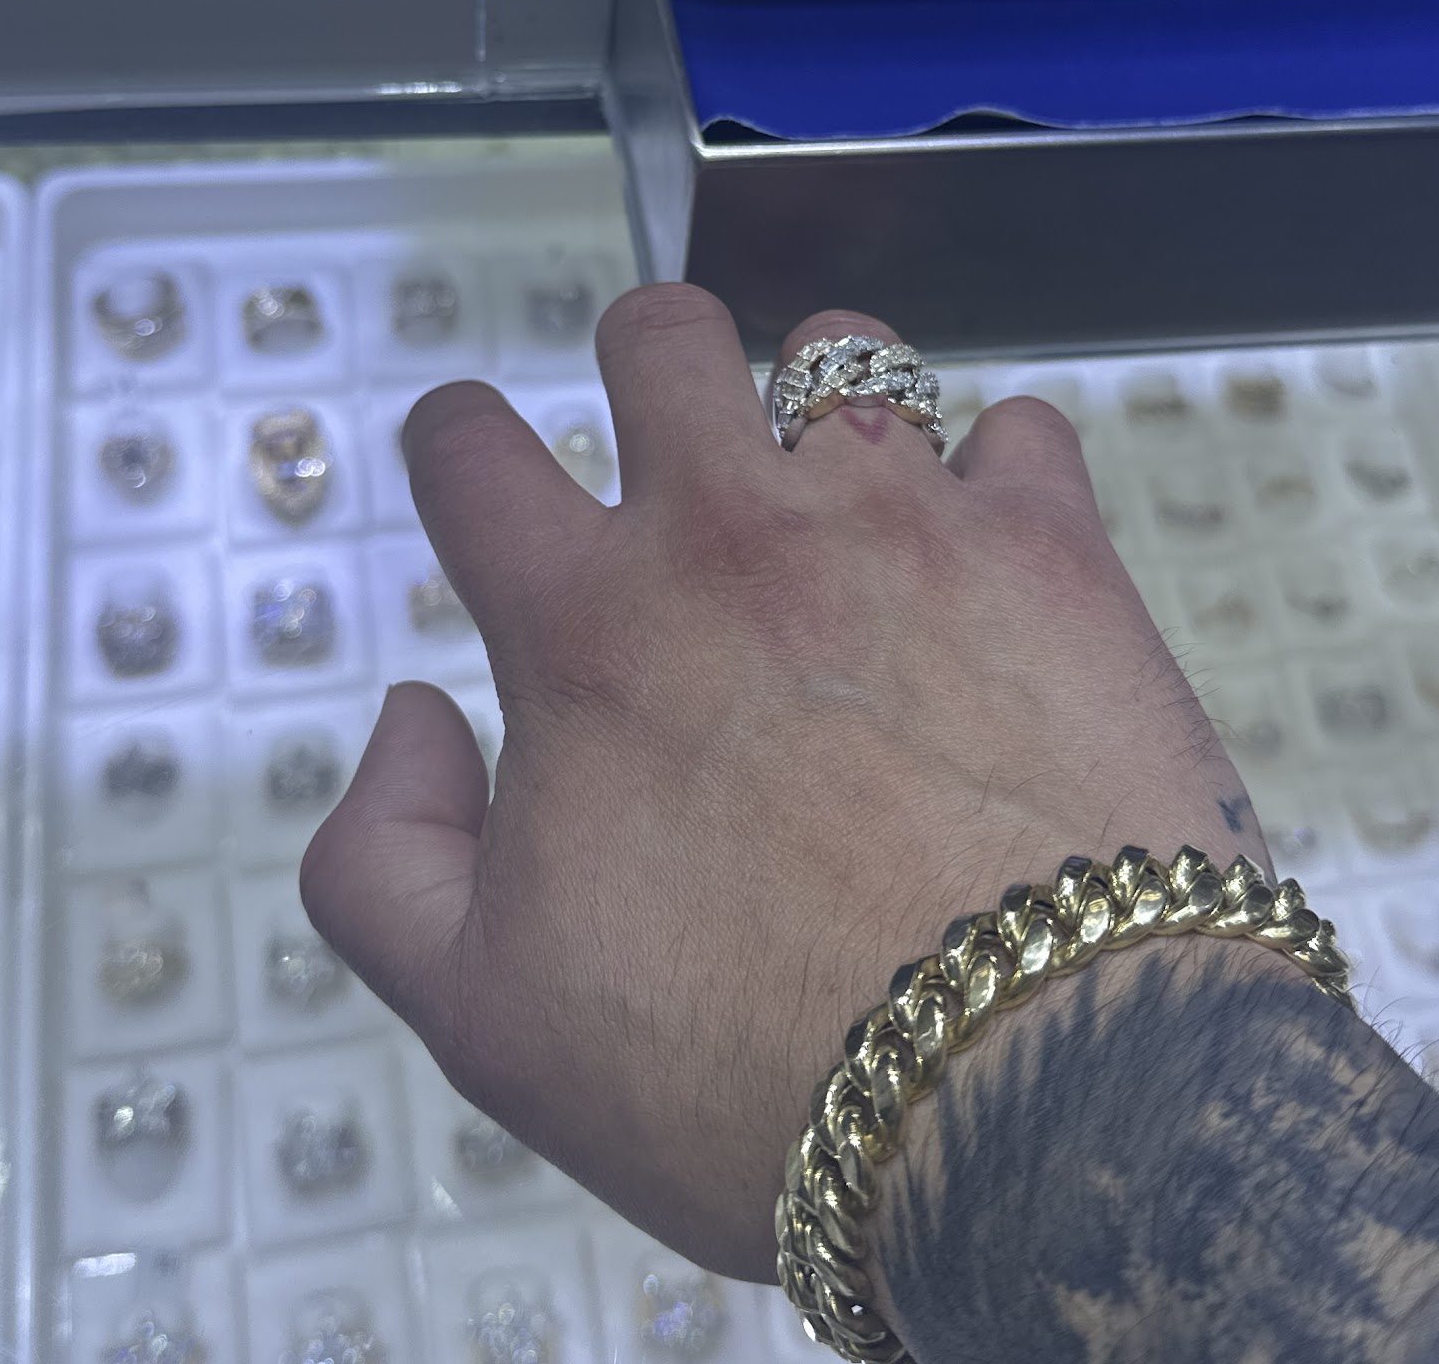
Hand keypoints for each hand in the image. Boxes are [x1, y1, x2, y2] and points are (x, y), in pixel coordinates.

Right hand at [301, 285, 1264, 1281]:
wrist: (1038, 1104)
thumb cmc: (751, 1076)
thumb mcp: (486, 1018)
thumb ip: (383, 856)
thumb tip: (416, 710)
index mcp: (591, 627)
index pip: (470, 448)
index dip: (458, 441)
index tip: (481, 466)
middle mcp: (738, 535)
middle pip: (660, 334)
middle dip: (647, 364)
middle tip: (675, 452)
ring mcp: (906, 523)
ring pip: (845, 355)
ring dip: (827, 409)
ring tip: (851, 501)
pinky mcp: (1054, 552)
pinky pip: (1023, 432)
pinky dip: (1001, 481)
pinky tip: (1000, 563)